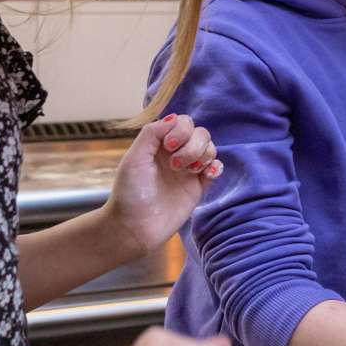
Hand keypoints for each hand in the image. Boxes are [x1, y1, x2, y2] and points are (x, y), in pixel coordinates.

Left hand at [100, 114, 221, 259]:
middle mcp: (175, 154)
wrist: (135, 227)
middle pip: (200, 133)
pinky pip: (215, 169)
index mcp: (159, 144)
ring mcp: (188, 170)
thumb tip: (174, 118)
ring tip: (188, 171)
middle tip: (176, 165)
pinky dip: (216, 167)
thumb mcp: (134, 158)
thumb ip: (152, 133)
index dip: (181, 130)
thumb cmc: (130, 193)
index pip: (182, 122)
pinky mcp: (197, 187)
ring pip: (209, 149)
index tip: (168, 146)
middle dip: (192, 145)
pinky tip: (207, 174)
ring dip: (203, 155)